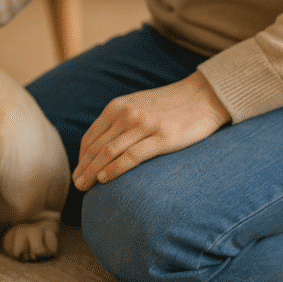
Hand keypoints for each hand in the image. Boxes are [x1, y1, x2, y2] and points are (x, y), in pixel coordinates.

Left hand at [72, 71, 230, 190]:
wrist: (204, 96)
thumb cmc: (170, 105)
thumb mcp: (138, 105)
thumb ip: (119, 120)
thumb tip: (102, 144)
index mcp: (117, 107)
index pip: (91, 136)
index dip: (81, 157)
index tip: (79, 171)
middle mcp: (127, 114)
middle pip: (96, 147)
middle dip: (83, 168)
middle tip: (78, 184)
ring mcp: (144, 125)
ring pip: (108, 152)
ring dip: (93, 172)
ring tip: (85, 186)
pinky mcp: (162, 138)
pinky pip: (131, 156)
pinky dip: (114, 169)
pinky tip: (105, 179)